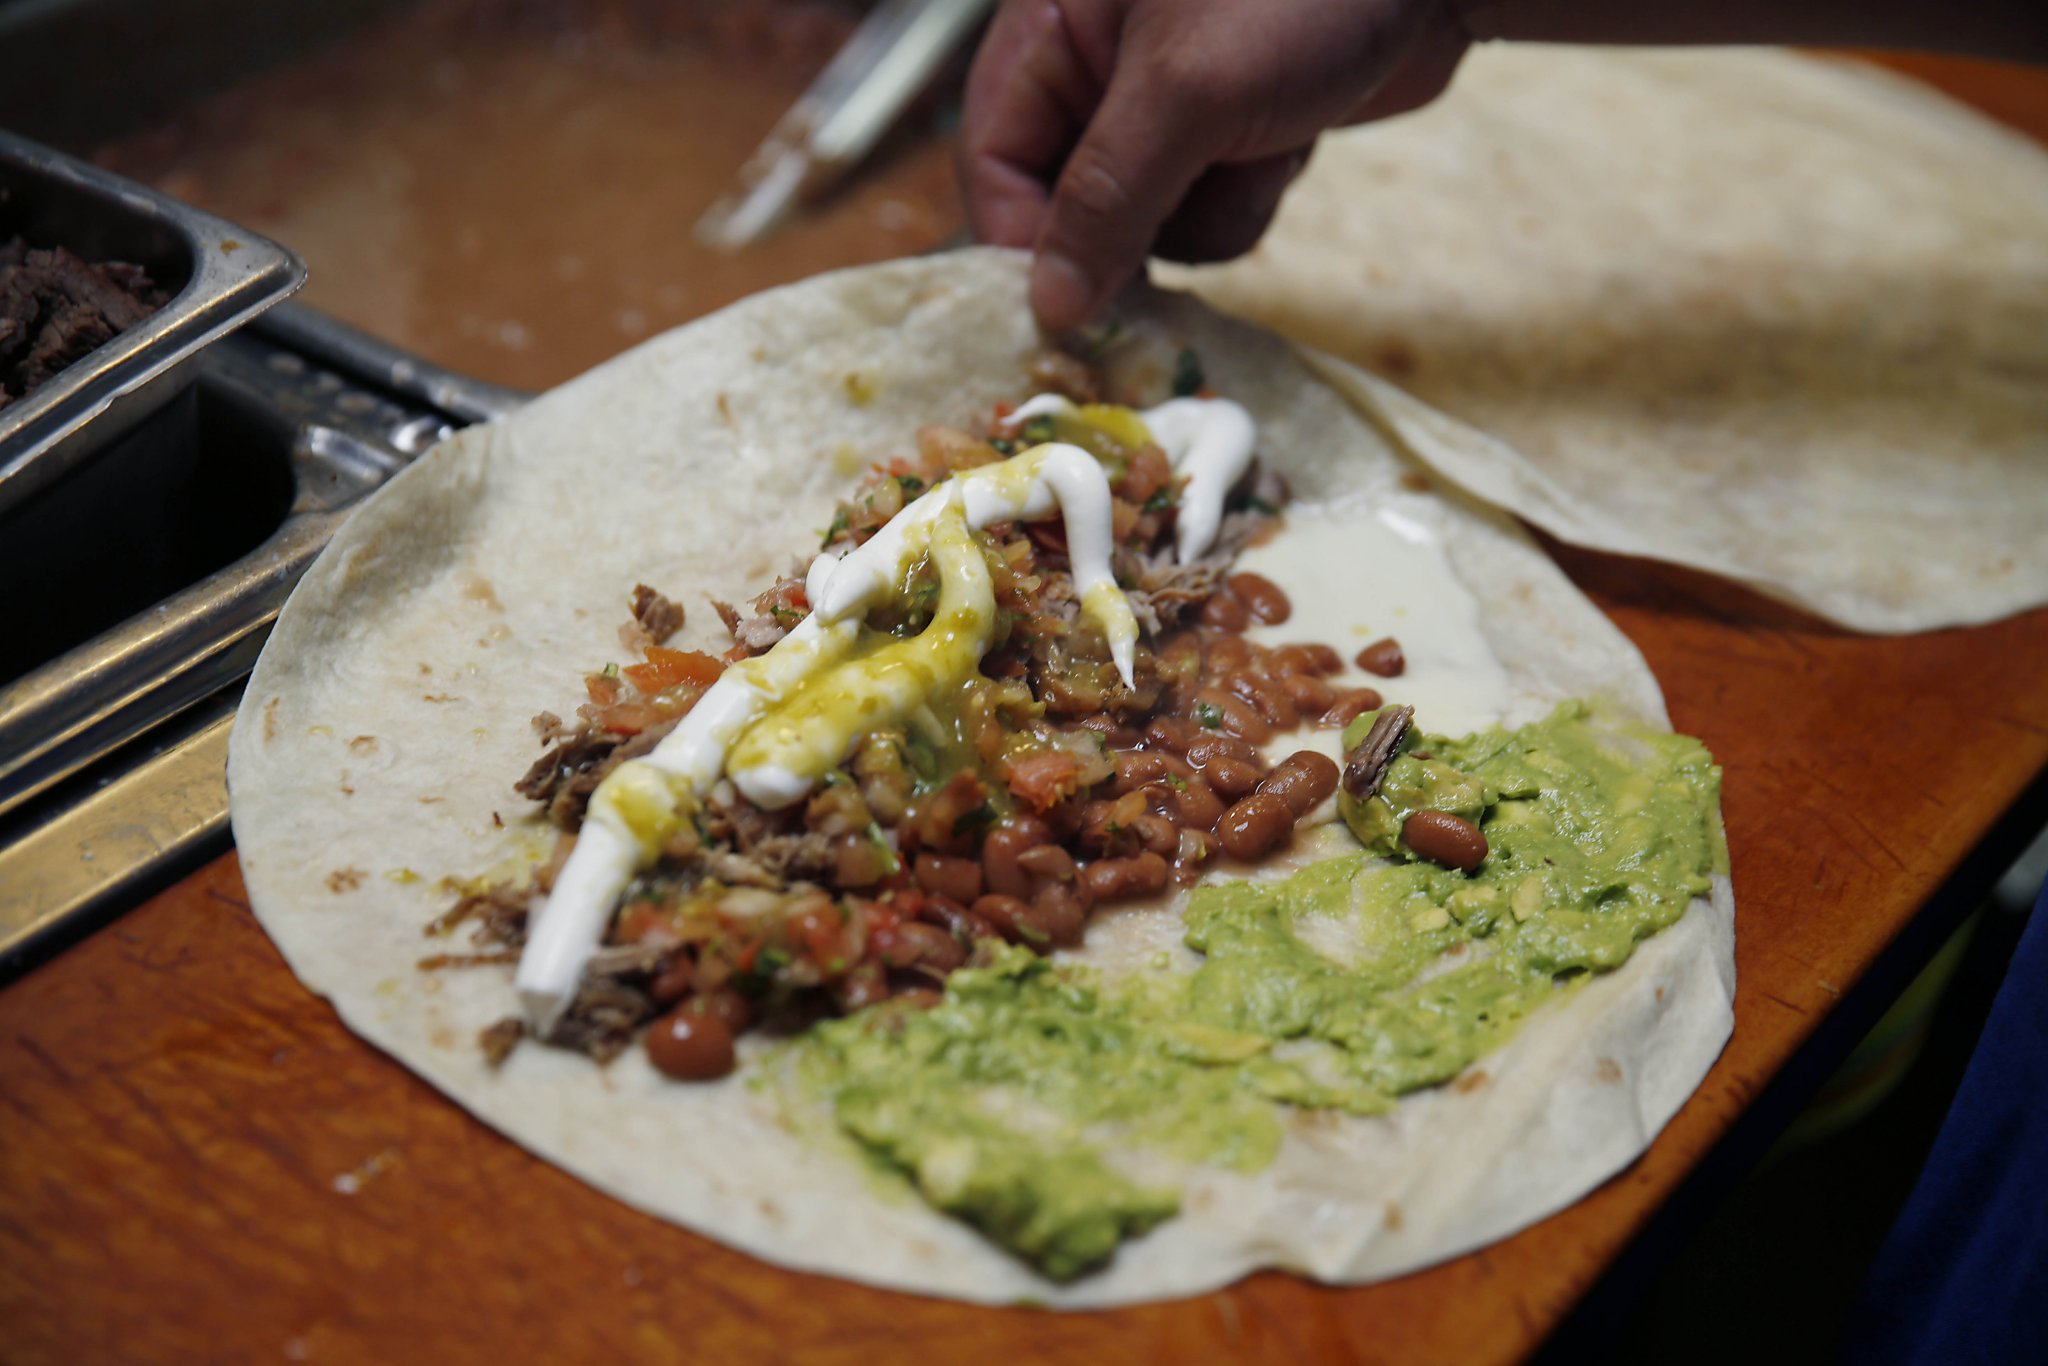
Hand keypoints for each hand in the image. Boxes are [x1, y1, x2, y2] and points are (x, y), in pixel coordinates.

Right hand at [960, 0, 1472, 328]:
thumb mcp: (1188, 93)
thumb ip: (1107, 200)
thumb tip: (1050, 304)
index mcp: (1053, 26)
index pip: (993, 159)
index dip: (1021, 241)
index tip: (1064, 313)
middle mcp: (1098, 68)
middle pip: (1066, 203)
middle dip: (1127, 236)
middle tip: (1169, 259)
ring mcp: (1168, 105)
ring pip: (1144, 223)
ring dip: (1204, 216)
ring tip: (1260, 151)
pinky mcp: (1230, 133)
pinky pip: (1208, 212)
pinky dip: (1248, 199)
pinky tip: (1290, 145)